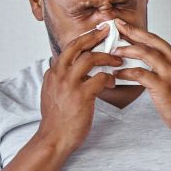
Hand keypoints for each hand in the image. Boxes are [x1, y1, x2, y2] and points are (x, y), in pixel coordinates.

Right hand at [38, 25, 120, 151]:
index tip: (96, 34)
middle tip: (108, 32)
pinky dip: (110, 77)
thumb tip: (69, 69)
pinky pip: (100, 78)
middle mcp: (59, 74)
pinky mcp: (81, 95)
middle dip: (94, 36)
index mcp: (52, 73)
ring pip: (90, 58)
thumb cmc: (57, 119)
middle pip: (77, 46)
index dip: (84, 39)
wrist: (54, 138)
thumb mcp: (53, 93)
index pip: (69, 48)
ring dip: (107, 57)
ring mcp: (69, 84)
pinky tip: (113, 82)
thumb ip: (60, 79)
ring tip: (118, 60)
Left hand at [111, 19, 170, 137]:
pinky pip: (139, 74)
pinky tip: (117, 75)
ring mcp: (170, 73)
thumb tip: (148, 58)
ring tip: (112, 52)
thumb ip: (167, 65)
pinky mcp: (162, 86)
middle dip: (131, 31)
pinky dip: (126, 73)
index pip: (156, 39)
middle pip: (150, 40)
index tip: (124, 25)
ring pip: (144, 53)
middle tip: (115, 27)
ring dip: (126, 50)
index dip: (138, 31)